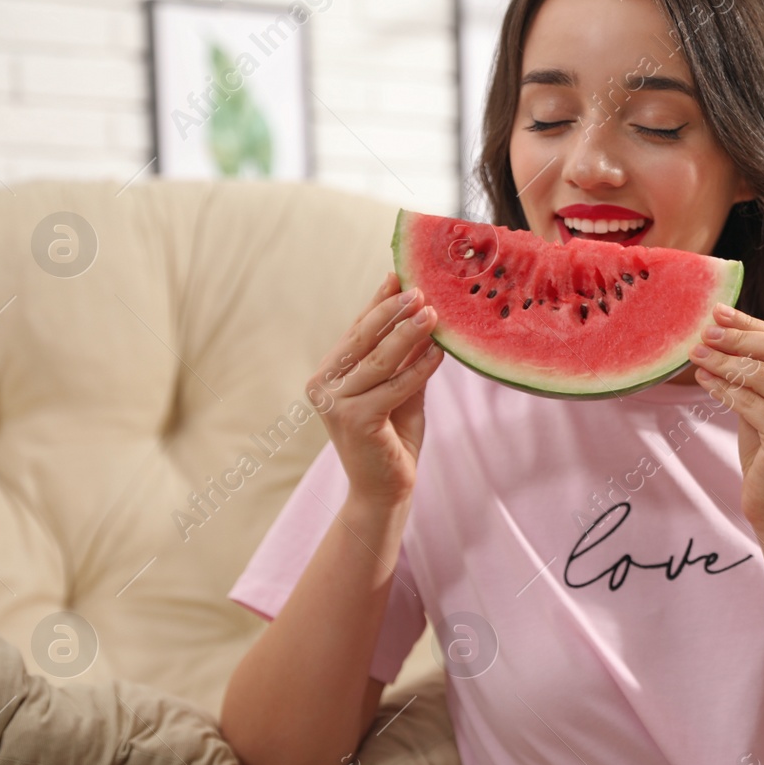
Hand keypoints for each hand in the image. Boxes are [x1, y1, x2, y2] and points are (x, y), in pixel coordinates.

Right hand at [311, 273, 444, 509]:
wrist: (384, 490)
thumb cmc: (393, 439)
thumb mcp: (400, 390)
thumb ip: (405, 358)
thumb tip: (424, 315)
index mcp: (329, 373)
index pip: (357, 329)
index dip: (378, 301)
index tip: (398, 274)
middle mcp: (324, 384)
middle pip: (363, 338)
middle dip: (393, 310)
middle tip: (420, 288)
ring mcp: (335, 403)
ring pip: (378, 360)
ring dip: (408, 334)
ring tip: (433, 313)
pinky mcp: (354, 420)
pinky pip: (394, 386)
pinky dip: (418, 369)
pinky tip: (439, 352)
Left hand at [688, 303, 763, 530]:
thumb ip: (757, 378)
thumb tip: (722, 338)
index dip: (750, 324)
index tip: (718, 312)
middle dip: (738, 338)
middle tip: (705, 333)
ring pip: (760, 375)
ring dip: (723, 362)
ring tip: (696, 355)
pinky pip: (749, 402)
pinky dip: (722, 389)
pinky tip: (703, 381)